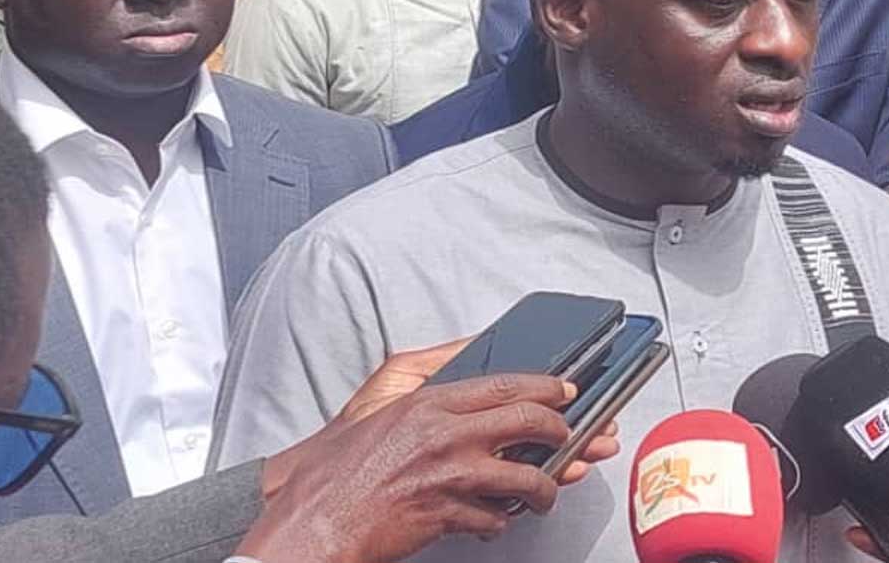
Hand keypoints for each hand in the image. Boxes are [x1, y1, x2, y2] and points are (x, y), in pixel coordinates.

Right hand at [240, 341, 620, 562]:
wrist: (315, 516)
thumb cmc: (342, 466)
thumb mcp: (384, 403)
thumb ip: (430, 383)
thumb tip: (470, 367)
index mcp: (431, 402)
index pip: (507, 385)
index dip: (547, 389)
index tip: (567, 393)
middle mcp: (446, 434)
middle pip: (530, 424)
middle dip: (564, 433)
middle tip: (574, 440)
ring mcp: (449, 476)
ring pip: (526, 478)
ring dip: (545, 488)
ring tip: (544, 494)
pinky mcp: (447, 515)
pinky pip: (495, 519)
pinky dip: (500, 522)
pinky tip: (496, 519)